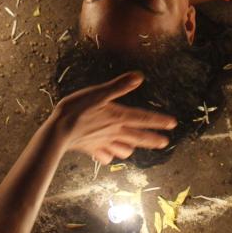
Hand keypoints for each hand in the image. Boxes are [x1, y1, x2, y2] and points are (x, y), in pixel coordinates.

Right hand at [50, 72, 176, 163]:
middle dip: (152, 139)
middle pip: (138, 137)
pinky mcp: (91, 149)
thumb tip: (139, 76)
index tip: (172, 124)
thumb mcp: (98, 93)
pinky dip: (109, 155)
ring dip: (131, 148)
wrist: (59, 132)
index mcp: (118, 117)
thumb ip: (119, 86)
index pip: (143, 118)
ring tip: (134, 146)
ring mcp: (103, 142)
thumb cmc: (77, 109)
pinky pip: (105, 156)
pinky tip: (109, 155)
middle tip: (164, 142)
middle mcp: (114, 132)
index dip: (159, 120)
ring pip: (123, 149)